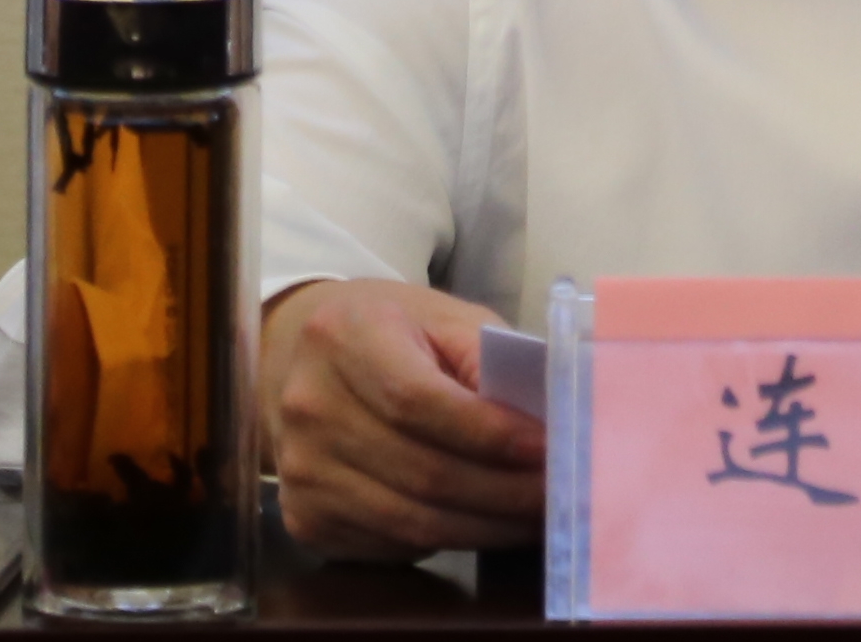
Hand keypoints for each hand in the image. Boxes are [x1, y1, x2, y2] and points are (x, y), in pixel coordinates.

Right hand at [260, 278, 547, 560]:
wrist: (304, 362)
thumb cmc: (393, 332)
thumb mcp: (441, 317)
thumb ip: (486, 356)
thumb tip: (542, 415)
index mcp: (345, 337)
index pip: (418, 400)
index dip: (488, 433)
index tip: (547, 448)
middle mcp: (311, 407)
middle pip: (421, 472)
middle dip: (503, 492)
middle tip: (558, 496)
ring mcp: (302, 470)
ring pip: (411, 522)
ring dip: (486, 529)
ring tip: (534, 519)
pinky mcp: (305, 518)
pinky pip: (392, 544)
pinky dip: (448, 541)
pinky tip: (485, 526)